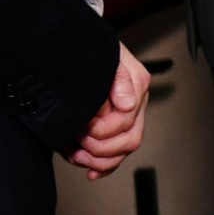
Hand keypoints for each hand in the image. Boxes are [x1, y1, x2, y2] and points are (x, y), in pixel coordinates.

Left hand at [71, 46, 151, 178]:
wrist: (79, 45)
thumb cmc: (92, 49)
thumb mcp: (106, 56)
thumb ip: (119, 79)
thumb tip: (126, 104)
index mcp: (136, 87)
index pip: (124, 122)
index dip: (100, 130)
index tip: (80, 126)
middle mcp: (134, 105)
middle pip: (128, 141)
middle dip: (100, 148)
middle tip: (77, 140)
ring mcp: (125, 117)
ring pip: (122, 152)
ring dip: (99, 160)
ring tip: (77, 155)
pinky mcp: (112, 127)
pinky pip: (115, 155)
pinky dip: (102, 166)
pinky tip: (89, 169)